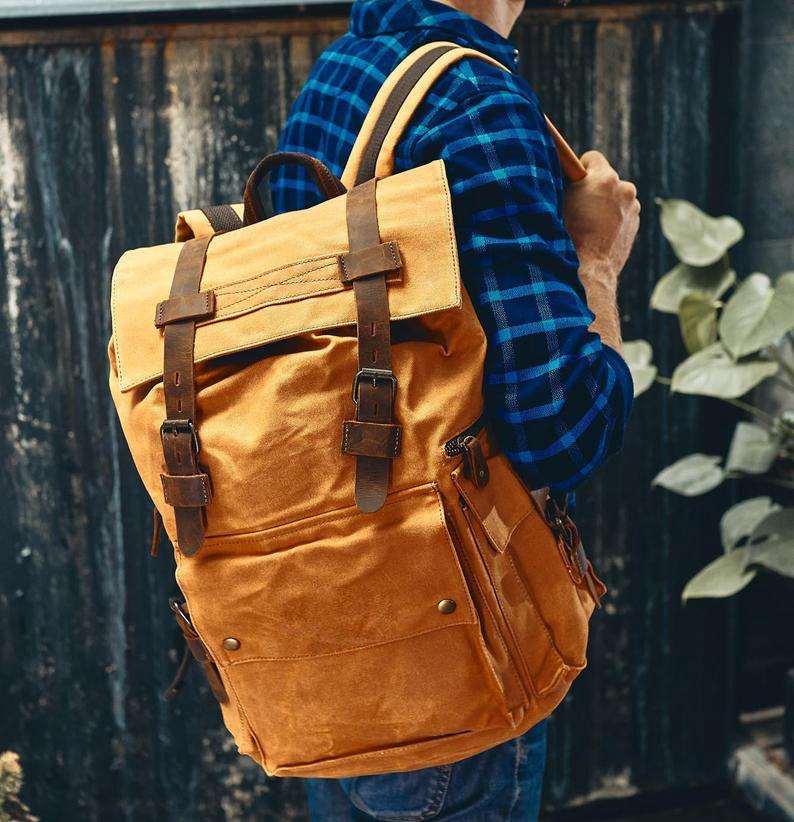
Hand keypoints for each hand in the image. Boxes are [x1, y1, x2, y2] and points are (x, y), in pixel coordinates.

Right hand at [563, 151, 640, 292]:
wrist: (588, 270)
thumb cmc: (568, 236)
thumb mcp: (558, 203)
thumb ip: (565, 183)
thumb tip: (563, 172)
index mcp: (605, 178)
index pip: (591, 158)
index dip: (578, 170)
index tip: (571, 184)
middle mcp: (624, 188)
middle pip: (605, 178)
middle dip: (593, 188)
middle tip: (576, 207)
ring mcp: (633, 206)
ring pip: (614, 195)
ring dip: (603, 203)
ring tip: (587, 223)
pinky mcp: (635, 222)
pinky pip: (621, 211)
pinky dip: (611, 217)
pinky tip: (598, 232)